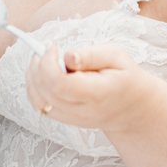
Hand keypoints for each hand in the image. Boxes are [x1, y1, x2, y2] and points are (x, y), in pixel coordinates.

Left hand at [25, 43, 158, 135]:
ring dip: (33, 78)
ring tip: (43, 60)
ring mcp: (73, 119)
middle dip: (38, 67)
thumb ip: (91, 55)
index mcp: (98, 93)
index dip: (48, 64)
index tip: (52, 47)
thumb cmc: (125, 77)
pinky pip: (40, 107)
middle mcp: (83, 111)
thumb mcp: (117, 57)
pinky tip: (43, 74)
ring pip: (39, 102)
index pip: (61, 84)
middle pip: (46, 93)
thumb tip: (67, 56)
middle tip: (45, 50)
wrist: (133, 107)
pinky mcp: (65, 119)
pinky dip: (35, 89)